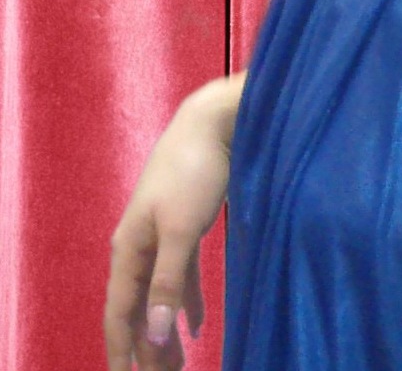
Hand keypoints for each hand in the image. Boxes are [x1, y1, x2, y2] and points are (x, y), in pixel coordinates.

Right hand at [104, 73, 244, 370]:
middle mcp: (139, 245)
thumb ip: (167, 281)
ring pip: (159, 296)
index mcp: (129, 248)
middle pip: (138, 309)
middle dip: (146, 349)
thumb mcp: (181, 229)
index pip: (119, 313)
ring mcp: (161, 236)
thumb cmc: (195, 170)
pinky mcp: (185, 227)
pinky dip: (186, 303)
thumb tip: (151, 333)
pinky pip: (181, 277)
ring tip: (177, 367)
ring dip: (166, 332)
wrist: (214, 122)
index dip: (122, 352)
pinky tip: (197, 327)